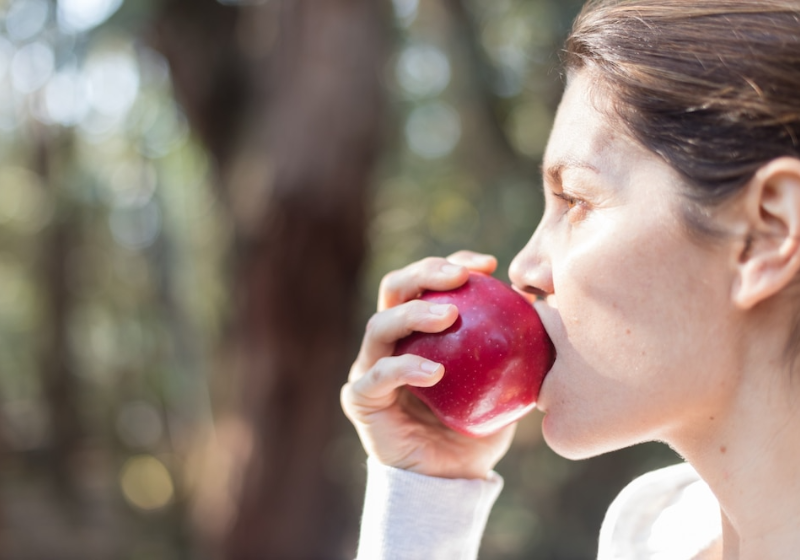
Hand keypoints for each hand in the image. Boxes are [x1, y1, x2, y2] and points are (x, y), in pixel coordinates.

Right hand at [341, 251, 516, 479]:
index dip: (452, 265)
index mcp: (418, 329)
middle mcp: (390, 341)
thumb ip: (516, 346)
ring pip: (379, 325)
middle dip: (425, 273)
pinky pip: (377, 376)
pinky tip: (434, 371)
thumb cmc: (477, 426)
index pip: (427, 282)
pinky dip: (404, 368)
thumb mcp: (505, 382)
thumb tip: (541, 303)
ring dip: (413, 314)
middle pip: (394, 288)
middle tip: (461, 277)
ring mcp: (371, 368)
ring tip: (449, 317)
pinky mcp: (361, 399)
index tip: (489, 266)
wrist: (452, 480)